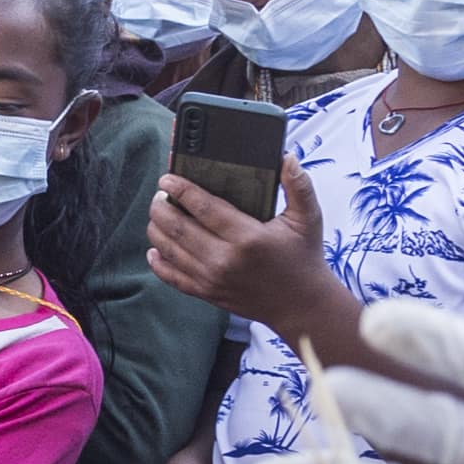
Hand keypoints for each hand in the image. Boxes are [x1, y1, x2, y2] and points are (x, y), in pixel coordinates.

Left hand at [148, 169, 333, 347]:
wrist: (302, 305)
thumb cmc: (304, 257)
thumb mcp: (308, 218)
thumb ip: (298, 185)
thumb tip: (287, 157)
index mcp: (248, 237)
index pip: (203, 207)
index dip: (180, 190)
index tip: (167, 178)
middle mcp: (225, 259)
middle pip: (178, 228)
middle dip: (161, 207)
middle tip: (160, 194)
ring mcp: (213, 279)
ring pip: (170, 250)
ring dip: (157, 229)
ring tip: (157, 213)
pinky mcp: (208, 293)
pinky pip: (172, 278)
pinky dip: (158, 262)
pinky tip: (155, 248)